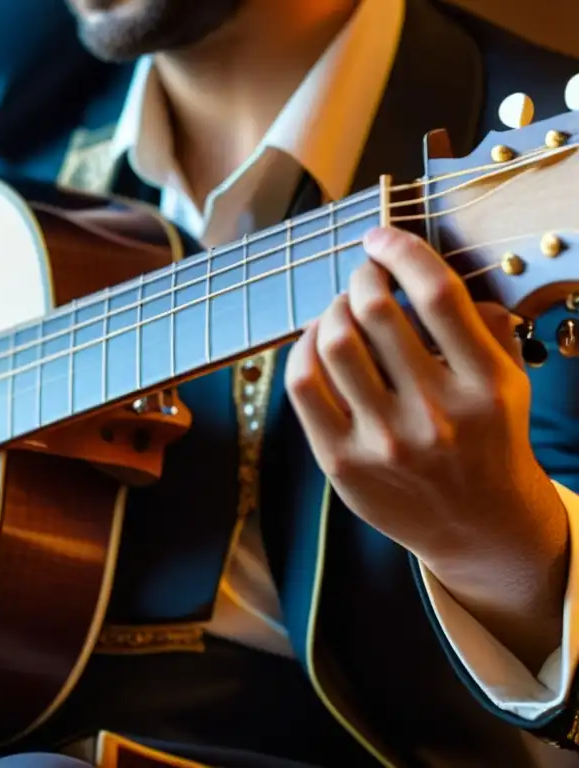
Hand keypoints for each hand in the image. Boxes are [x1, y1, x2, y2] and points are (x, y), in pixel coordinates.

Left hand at [283, 227, 567, 667]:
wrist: (478, 527)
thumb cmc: (489, 442)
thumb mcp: (509, 384)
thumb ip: (485, 328)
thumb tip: (432, 274)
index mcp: (487, 384)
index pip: (437, 295)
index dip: (401, 251)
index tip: (381, 238)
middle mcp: (436, 413)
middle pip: (376, 311)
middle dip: (362, 277)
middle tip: (363, 275)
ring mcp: (385, 441)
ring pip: (334, 342)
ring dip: (331, 309)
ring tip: (341, 309)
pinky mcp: (342, 462)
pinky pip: (302, 385)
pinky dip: (302, 349)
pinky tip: (315, 342)